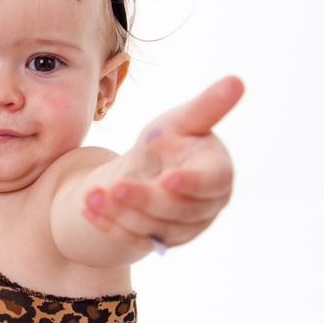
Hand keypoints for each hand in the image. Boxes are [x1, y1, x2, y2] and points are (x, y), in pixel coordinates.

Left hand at [82, 76, 243, 252]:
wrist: (147, 170)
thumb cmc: (170, 141)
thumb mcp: (183, 121)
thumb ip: (207, 107)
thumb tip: (236, 80)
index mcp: (217, 174)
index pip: (209, 183)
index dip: (191, 184)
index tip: (168, 178)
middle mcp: (205, 208)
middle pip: (176, 209)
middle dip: (144, 199)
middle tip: (115, 186)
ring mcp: (182, 230)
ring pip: (152, 227)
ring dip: (120, 213)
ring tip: (91, 195)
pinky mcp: (157, 242)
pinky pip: (132, 239)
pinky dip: (108, 226)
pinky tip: (87, 210)